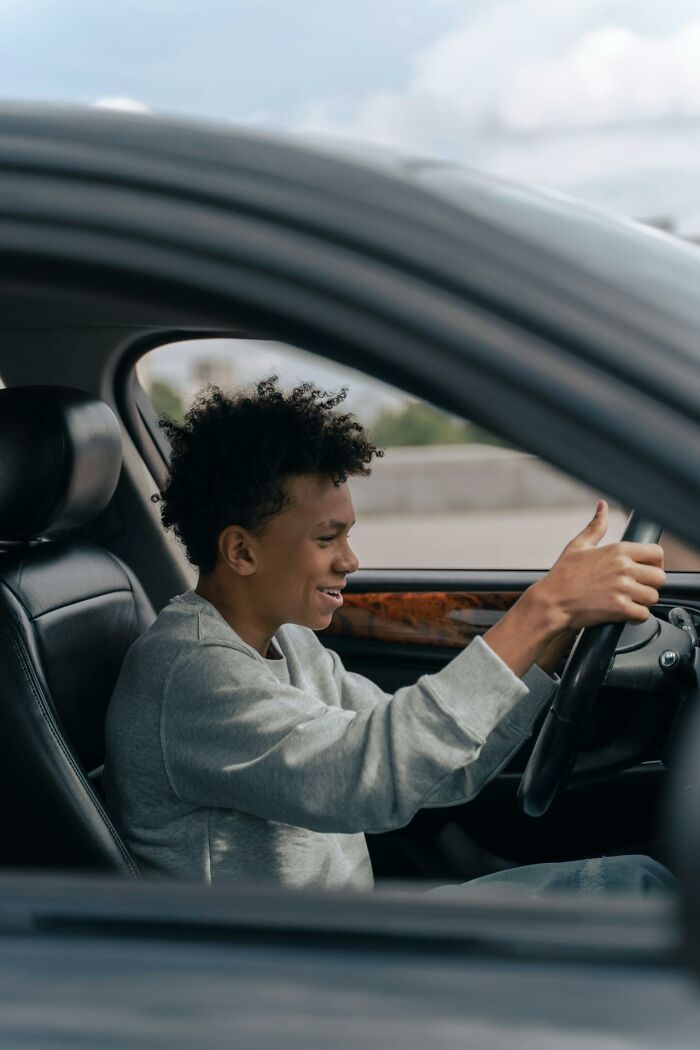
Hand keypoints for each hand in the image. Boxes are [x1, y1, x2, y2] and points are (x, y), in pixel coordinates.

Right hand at [483, 501, 664, 677]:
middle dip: (651, 584)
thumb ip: (596, 526)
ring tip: (629, 600)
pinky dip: (636, 616)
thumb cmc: (563, 575)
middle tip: (637, 588)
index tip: (647, 570)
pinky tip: (624, 612)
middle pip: (659, 577)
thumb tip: (602, 506)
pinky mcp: (619, 609)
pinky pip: (643, 614)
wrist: (551, 602)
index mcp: (618, 550)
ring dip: (643, 601)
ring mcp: (622, 589)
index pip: (656, 553)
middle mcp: (623, 568)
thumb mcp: (578, 545)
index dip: (655, 563)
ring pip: (653, 596)